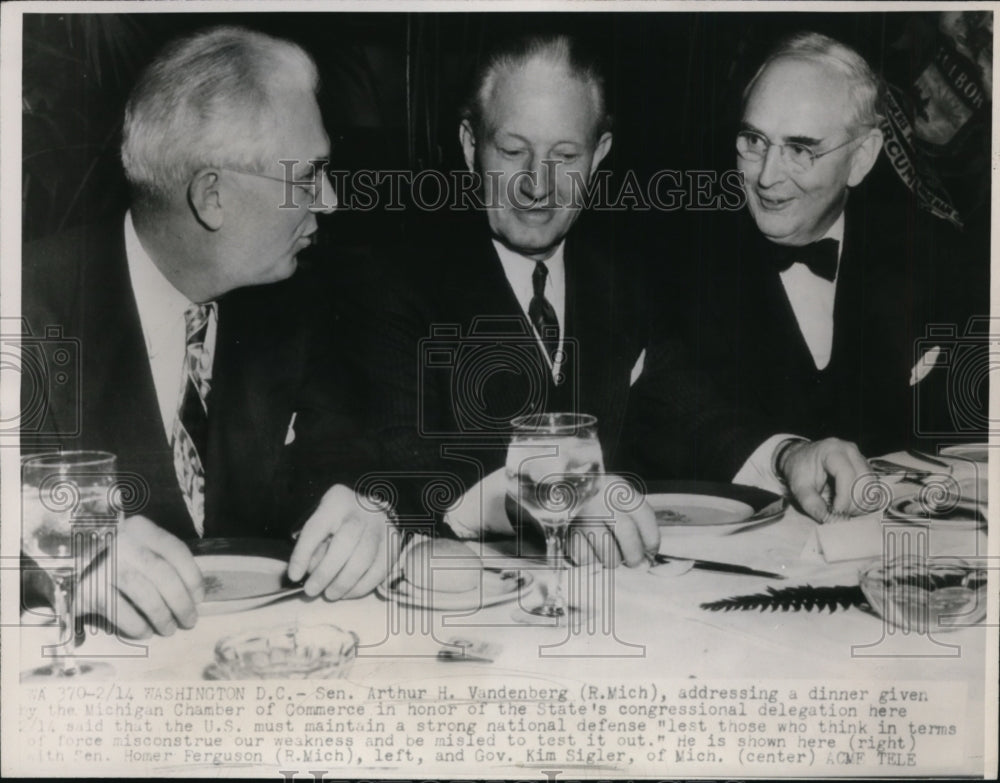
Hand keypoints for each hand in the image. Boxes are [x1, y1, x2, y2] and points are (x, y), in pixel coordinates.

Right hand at [78, 515, 203, 638]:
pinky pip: (120, 612)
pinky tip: (145, 632)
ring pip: (144, 596)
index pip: (176, 551)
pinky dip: (137, 626)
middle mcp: (121, 543)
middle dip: (182, 603)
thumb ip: (159, 558)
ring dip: (162, 617)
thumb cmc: (108, 555)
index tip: (199, 598)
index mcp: (139, 529)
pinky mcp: (87, 589)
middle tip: (190, 621)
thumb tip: (191, 593)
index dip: (192, 577)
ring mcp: (102, 565)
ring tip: (168, 629)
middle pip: (163, 576)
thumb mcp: (135, 544)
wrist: (59, 559)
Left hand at [288, 484, 400, 600]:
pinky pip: (380, 569)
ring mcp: (382, 526)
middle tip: (312, 591)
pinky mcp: (394, 543)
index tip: (294, 576)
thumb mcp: (322, 524)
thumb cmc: (340, 521)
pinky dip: (363, 586)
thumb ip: (314, 546)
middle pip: (345, 542)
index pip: (316, 528)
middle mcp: (362, 510)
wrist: (372, 510)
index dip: (302, 554)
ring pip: (364, 558)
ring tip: (330, 594)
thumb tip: (311, 572)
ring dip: (345, 582)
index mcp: (337, 502)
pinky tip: (349, 593)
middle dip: (326, 572)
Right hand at [567, 474, 659, 567]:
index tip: (650, 553)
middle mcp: (601, 499)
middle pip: (627, 533)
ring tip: (609, 555)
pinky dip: (591, 560)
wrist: (564, 493)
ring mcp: (582, 515)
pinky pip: (585, 558)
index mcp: (620, 490)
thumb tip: (646, 562)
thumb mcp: (621, 503)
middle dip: (634, 556)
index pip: (645, 517)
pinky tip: (590, 551)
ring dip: (612, 560)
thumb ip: (638, 527)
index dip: (652, 542)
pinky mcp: (566, 532)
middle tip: (633, 563)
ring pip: (607, 551)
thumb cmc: (600, 504)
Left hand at [777, 438, 871, 522]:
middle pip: (864, 480)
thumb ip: (812, 504)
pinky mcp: (865, 467)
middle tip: (840, 514)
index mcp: (832, 451)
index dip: (844, 497)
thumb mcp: (799, 488)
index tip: (836, 512)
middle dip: (854, 502)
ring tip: (844, 511)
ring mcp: (860, 458)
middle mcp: (850, 451)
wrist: (800, 457)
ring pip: (872, 484)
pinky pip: (874, 487)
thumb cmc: (799, 470)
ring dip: (861, 503)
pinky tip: (851, 507)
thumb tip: (831, 520)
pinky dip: (866, 501)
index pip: (846, 474)